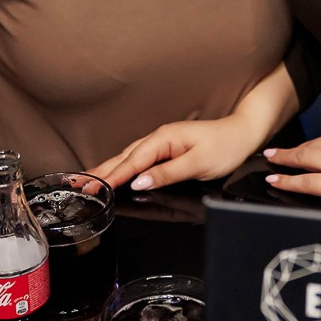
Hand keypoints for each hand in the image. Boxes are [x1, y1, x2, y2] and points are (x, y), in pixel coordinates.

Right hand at [90, 113, 269, 191]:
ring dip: (108, 167)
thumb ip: (166, 173)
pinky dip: (123, 165)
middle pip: (124, 156)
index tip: (92, 187)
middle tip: (77, 184)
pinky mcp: (167, 147)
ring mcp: (162, 141)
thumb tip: (138, 182)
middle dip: (101, 171)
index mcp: (164, 139)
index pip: (132, 161)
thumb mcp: (198, 164)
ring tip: (88, 179)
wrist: (243, 133)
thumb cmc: (225, 147)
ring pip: (129, 156)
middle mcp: (159, 137)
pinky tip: (115, 172)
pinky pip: (139, 157)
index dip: (112, 176)